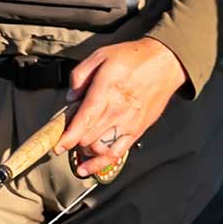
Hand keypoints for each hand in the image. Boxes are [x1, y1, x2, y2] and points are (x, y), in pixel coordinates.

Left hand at [53, 38, 186, 177]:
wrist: (165, 63)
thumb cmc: (135, 58)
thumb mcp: (101, 55)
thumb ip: (80, 75)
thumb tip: (71, 97)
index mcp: (106, 90)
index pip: (83, 120)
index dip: (67, 136)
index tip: (57, 144)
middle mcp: (116, 110)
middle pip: (86, 137)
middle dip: (73, 139)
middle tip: (68, 133)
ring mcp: (127, 123)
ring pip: (98, 148)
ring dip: (84, 149)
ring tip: (79, 143)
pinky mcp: (137, 131)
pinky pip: (116, 154)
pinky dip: (99, 164)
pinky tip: (87, 169)